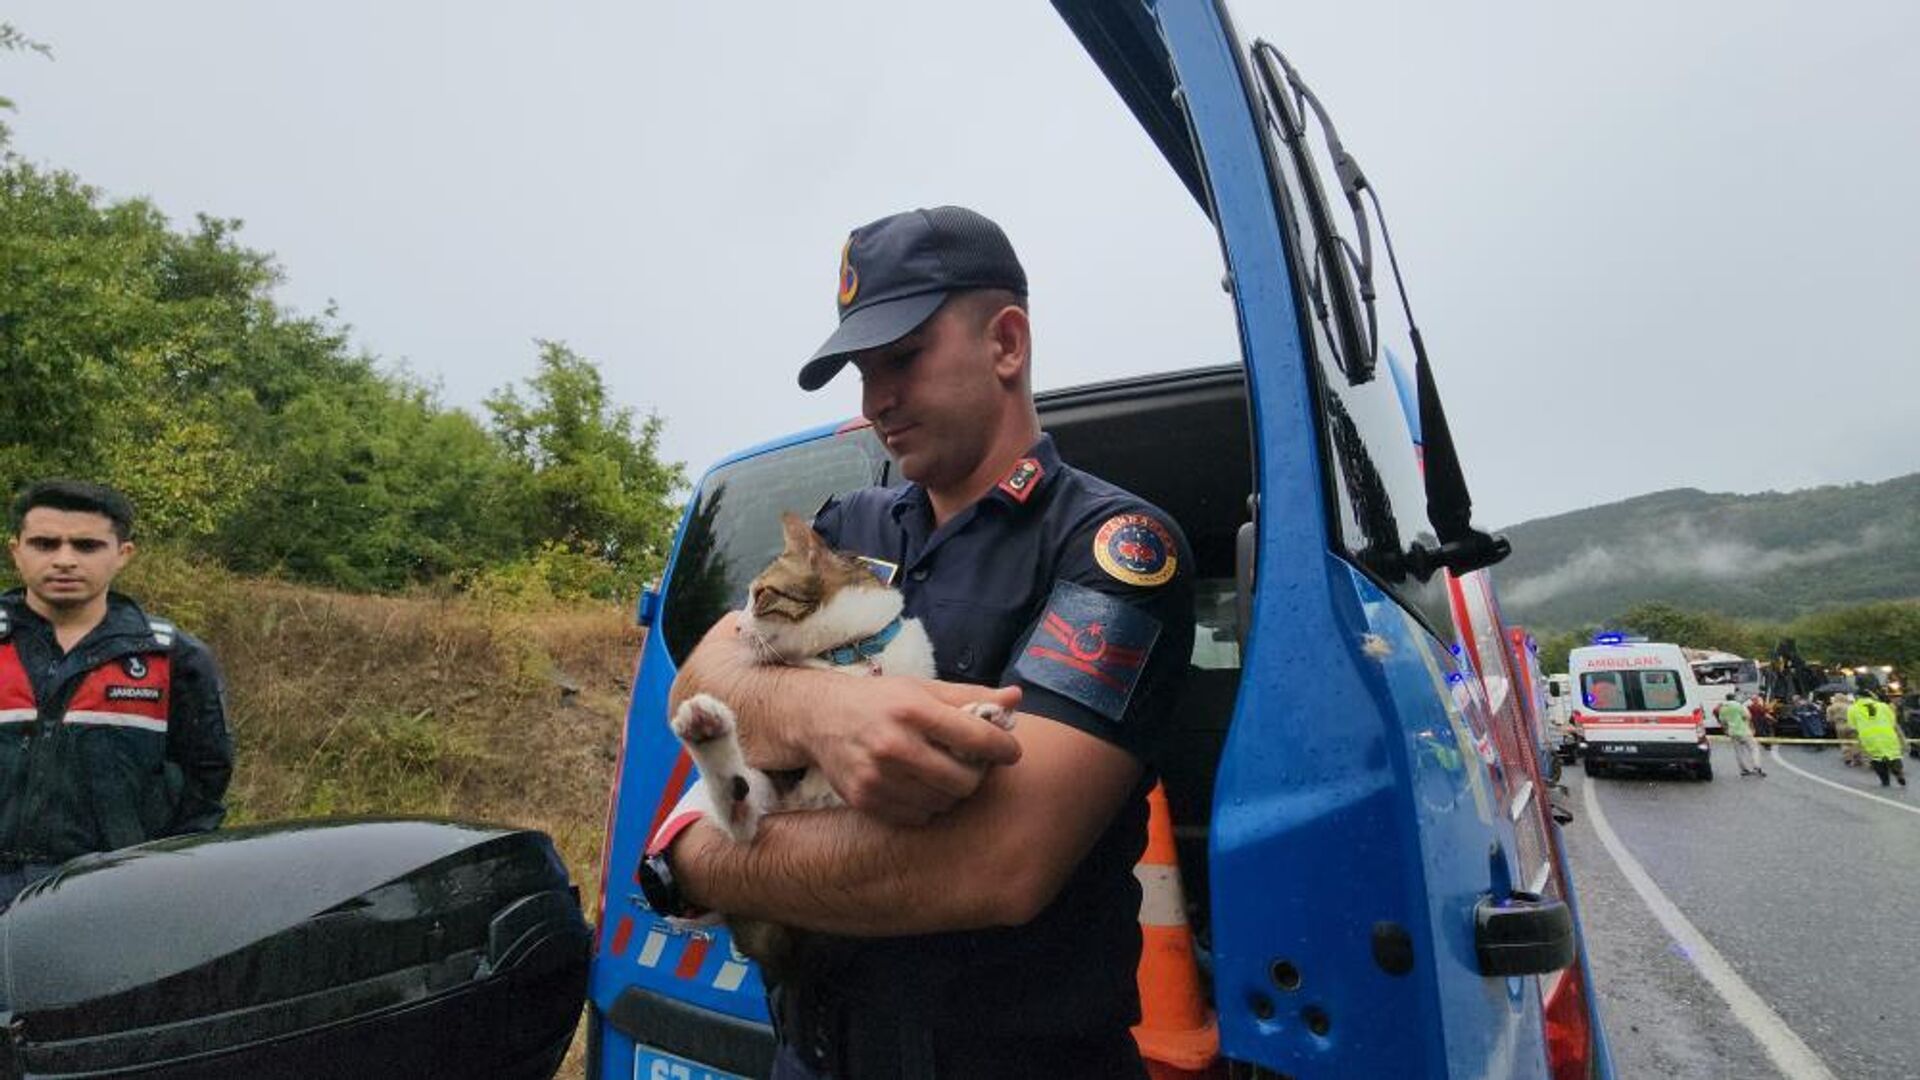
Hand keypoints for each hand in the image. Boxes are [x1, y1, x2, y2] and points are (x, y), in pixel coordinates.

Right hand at [815, 677, 1022, 825]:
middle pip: (964, 780)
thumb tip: (1017, 698)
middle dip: (976, 774)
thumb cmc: (881, 701)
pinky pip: (919, 817)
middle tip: (973, 764)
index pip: (975, 736)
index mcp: (912, 710)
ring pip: (943, 802)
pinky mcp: (865, 800)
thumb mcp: (923, 689)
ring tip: (943, 772)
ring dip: (952, 791)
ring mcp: (877, 777)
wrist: (820, 717)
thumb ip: (971, 696)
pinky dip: (928, 806)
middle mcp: (893, 745)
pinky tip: (920, 786)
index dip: (1003, 747)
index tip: (1011, 751)